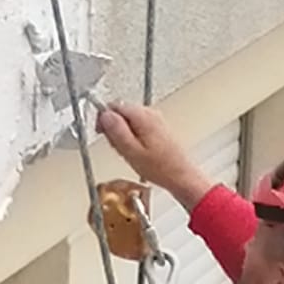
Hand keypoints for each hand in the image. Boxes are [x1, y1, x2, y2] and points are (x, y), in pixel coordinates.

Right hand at [97, 103, 213, 207]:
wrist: (181, 177)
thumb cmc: (161, 168)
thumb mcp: (131, 151)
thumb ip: (116, 130)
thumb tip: (104, 115)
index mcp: (142, 116)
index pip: (113, 105)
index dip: (103, 119)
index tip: (102, 133)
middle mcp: (151, 114)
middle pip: (121, 112)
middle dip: (114, 128)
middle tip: (117, 147)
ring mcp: (156, 120)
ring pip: (129, 120)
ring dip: (123, 135)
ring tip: (128, 152)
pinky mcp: (158, 129)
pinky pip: (138, 128)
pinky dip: (133, 138)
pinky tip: (137, 152)